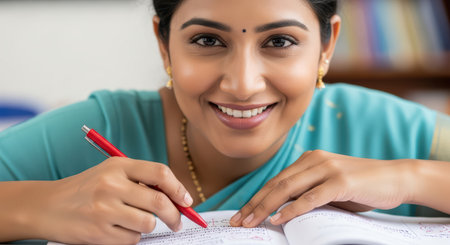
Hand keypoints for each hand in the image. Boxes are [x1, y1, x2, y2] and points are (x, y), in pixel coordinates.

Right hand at [35, 157, 192, 243]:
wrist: (47, 206)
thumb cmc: (86, 189)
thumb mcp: (110, 173)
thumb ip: (141, 180)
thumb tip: (177, 198)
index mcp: (117, 166)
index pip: (159, 173)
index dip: (178, 188)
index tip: (187, 201)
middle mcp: (111, 185)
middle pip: (159, 201)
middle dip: (174, 215)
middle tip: (177, 222)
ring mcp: (104, 210)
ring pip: (148, 224)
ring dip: (147, 227)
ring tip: (132, 222)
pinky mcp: (99, 233)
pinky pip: (132, 240)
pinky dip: (131, 238)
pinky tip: (116, 230)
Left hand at [230, 150, 416, 227]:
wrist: (395, 178)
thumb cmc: (361, 186)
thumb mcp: (329, 188)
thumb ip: (307, 193)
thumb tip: (281, 211)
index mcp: (309, 159)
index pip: (276, 181)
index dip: (256, 198)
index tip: (242, 214)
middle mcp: (314, 160)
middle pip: (276, 185)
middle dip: (254, 204)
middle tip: (238, 221)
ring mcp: (327, 169)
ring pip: (287, 189)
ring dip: (265, 207)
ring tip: (251, 223)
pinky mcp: (340, 181)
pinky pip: (310, 197)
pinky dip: (292, 209)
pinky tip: (278, 218)